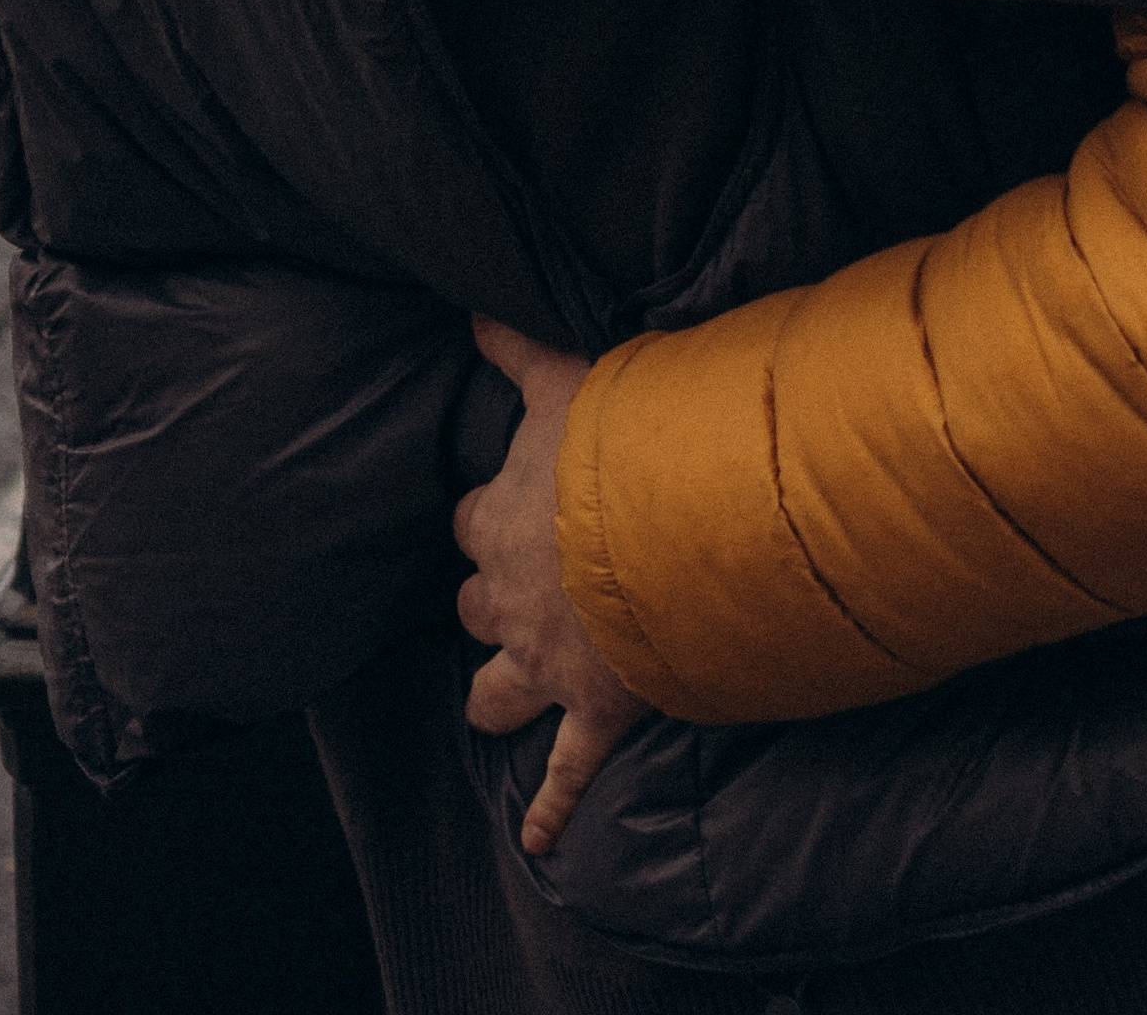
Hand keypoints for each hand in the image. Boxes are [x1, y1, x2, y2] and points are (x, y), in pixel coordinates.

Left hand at [454, 316, 638, 854]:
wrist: (679, 529)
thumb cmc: (626, 446)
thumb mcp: (567, 377)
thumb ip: (515, 344)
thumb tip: (468, 307)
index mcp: (501, 521)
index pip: (471, 521)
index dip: (490, 516)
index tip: (510, 506)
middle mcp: (512, 598)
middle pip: (474, 608)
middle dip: (492, 601)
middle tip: (524, 588)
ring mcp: (551, 663)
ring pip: (495, 692)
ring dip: (499, 693)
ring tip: (503, 697)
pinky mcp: (596, 713)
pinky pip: (566, 774)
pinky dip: (550, 809)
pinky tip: (537, 840)